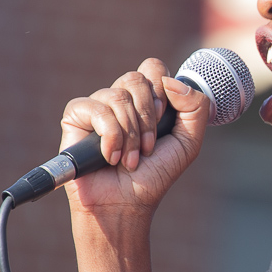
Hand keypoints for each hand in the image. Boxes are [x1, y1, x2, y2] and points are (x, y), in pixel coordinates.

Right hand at [58, 58, 209, 214]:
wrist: (126, 204)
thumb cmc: (155, 175)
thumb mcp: (189, 142)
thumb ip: (196, 107)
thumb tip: (171, 82)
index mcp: (146, 100)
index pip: (153, 68)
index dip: (161, 90)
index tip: (163, 119)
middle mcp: (121, 99)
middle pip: (135, 78)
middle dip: (147, 117)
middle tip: (148, 146)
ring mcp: (98, 107)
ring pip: (117, 95)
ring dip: (130, 134)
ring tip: (129, 160)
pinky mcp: (75, 118)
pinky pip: (95, 108)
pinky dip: (110, 135)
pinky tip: (110, 157)